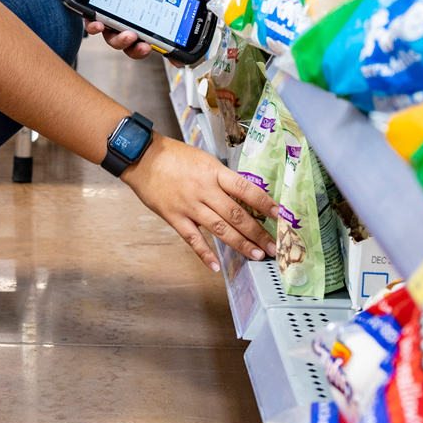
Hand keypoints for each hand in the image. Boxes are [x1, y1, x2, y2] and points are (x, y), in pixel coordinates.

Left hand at [82, 0, 203, 61]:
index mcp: (143, 8)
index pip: (155, 33)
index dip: (165, 47)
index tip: (176, 58)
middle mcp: (125, 16)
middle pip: (134, 43)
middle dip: (140, 50)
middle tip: (146, 46)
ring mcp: (108, 16)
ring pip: (114, 39)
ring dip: (121, 42)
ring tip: (128, 35)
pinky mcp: (90, 11)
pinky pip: (93, 26)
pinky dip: (96, 28)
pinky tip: (99, 24)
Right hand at [122, 135, 276, 271]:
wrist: (141, 157)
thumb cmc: (173, 155)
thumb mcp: (204, 160)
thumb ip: (221, 178)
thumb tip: (242, 195)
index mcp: (214, 172)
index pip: (246, 189)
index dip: (265, 204)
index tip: (281, 215)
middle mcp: (204, 190)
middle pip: (236, 215)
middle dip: (258, 232)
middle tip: (273, 246)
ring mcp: (189, 205)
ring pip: (220, 229)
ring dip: (240, 244)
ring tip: (256, 255)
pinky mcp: (174, 217)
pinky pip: (193, 239)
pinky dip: (205, 254)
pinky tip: (216, 266)